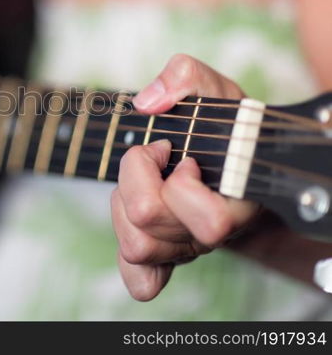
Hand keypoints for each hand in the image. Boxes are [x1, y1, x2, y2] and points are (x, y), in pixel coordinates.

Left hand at [111, 54, 259, 300]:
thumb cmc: (222, 123)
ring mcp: (187, 248)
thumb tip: (148, 103)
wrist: (228, 148)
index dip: (182, 184)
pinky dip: (127, 259)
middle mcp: (212, 235)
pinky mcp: (166, 256)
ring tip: (143, 179)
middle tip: (155, 154)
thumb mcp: (210, 87)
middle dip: (137, 176)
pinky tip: (130, 223)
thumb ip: (184, 77)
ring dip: (123, 202)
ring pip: (136, 247)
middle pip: (150, 223)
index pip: (211, 223)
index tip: (180, 153)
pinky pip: (142, 281)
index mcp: (237, 202)